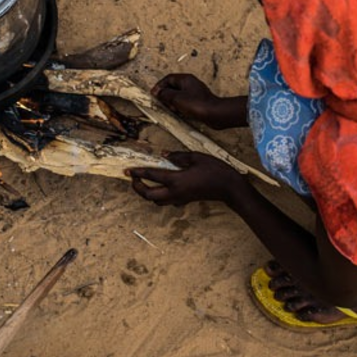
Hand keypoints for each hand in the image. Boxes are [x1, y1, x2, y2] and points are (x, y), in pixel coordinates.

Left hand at [128, 152, 247, 206]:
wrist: (229, 188)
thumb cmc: (215, 170)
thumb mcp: (196, 157)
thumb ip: (178, 156)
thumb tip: (163, 155)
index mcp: (176, 180)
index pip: (151, 176)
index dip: (137, 172)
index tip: (127, 171)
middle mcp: (175, 192)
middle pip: (148, 195)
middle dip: (137, 187)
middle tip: (133, 178)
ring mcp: (180, 198)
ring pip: (156, 201)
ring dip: (147, 193)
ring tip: (144, 183)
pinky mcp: (186, 200)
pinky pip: (167, 201)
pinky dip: (160, 196)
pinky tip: (163, 187)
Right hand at [152, 74, 224, 124]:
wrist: (214, 114)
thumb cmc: (198, 104)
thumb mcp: (176, 98)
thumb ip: (165, 94)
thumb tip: (158, 92)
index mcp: (185, 79)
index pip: (168, 78)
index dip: (160, 86)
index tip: (154, 94)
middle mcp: (190, 84)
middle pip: (173, 86)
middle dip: (166, 95)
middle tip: (163, 103)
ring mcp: (194, 93)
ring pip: (178, 95)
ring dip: (173, 102)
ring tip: (172, 109)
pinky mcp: (198, 101)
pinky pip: (184, 102)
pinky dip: (180, 106)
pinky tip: (179, 113)